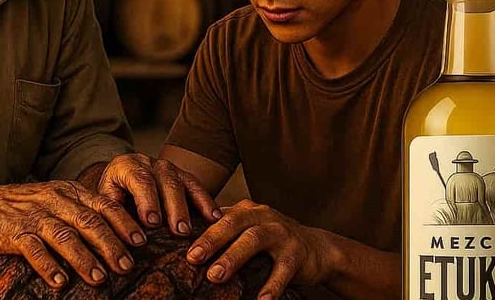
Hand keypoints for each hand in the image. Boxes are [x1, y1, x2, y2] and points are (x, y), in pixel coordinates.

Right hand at [0, 180, 146, 289]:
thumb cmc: (30, 205)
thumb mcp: (60, 198)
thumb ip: (85, 211)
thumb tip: (120, 235)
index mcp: (71, 192)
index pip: (104, 205)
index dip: (124, 223)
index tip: (141, 241)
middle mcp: (57, 202)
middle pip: (89, 223)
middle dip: (110, 245)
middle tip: (126, 266)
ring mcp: (36, 217)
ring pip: (65, 237)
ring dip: (84, 259)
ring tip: (99, 279)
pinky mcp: (15, 233)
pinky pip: (34, 250)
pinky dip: (48, 266)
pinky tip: (61, 282)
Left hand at [95, 153, 221, 235]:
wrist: (117, 184)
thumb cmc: (109, 201)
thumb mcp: (103, 204)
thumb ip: (110, 215)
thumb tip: (116, 238)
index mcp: (125, 166)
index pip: (139, 179)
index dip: (147, 200)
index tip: (152, 223)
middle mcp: (148, 162)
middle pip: (165, 180)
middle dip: (173, 206)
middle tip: (178, 231)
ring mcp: (167, 167)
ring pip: (182, 182)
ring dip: (190, 206)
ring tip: (193, 229)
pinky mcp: (181, 176)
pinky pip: (196, 186)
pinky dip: (206, 202)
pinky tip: (215, 217)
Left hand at [185, 199, 333, 298]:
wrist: (319, 249)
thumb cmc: (273, 241)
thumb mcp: (249, 229)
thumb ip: (224, 231)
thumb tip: (184, 243)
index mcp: (246, 210)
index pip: (217, 215)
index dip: (197, 226)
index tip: (175, 239)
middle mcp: (263, 216)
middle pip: (233, 223)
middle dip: (211, 239)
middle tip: (192, 257)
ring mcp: (281, 233)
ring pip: (255, 240)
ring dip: (234, 257)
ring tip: (215, 276)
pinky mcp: (298, 253)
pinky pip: (283, 269)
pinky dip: (272, 285)